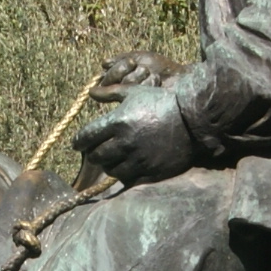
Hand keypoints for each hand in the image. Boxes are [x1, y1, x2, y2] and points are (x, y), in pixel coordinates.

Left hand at [73, 82, 196, 183]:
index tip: (78, 144)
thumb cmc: (162, 101)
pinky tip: (126, 166)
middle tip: (95, 151)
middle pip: (96, 156)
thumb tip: (91, 92)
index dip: (78, 142)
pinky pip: (127, 179)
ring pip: (110, 170)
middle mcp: (125, 142)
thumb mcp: (135, 91)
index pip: (86, 137)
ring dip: (108, 164)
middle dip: (92, 153)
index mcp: (118, 122)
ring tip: (112, 158)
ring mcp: (137, 159)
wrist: (192, 119)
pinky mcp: (149, 172)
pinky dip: (123, 173)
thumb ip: (110, 92)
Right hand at [92, 50, 176, 100]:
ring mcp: (129, 98)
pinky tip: (157, 84)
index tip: (132, 63)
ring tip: (153, 76)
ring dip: (142, 76)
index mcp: (117, 78)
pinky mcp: (138, 104)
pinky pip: (135, 92)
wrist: (177, 78)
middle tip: (143, 69)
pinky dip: (148, 83)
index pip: (103, 77)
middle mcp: (120, 89)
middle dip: (129, 72)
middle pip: (111, 82)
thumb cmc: (159, 66)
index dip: (117, 70)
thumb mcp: (138, 57)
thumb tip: (103, 64)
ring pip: (125, 84)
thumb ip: (119, 60)